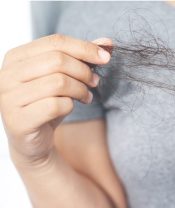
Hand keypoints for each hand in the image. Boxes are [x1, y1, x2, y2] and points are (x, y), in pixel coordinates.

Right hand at [0, 34, 110, 165]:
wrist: (32, 140)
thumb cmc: (47, 104)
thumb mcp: (63, 77)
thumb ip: (81, 58)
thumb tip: (108, 43)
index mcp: (16, 57)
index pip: (55, 42)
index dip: (85, 48)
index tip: (106, 57)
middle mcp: (7, 74)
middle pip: (58, 60)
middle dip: (84, 71)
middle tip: (94, 81)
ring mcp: (9, 98)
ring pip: (59, 83)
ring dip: (81, 90)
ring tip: (87, 96)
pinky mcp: (19, 120)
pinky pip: (56, 105)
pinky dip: (71, 106)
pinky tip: (72, 107)